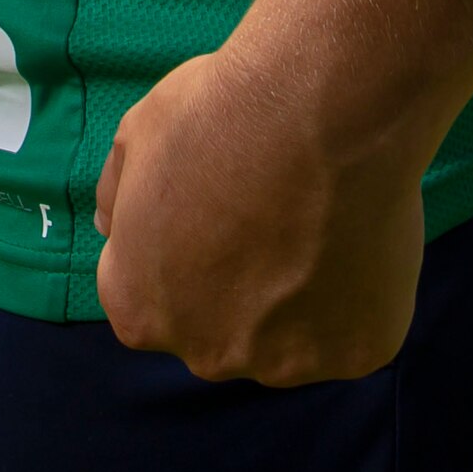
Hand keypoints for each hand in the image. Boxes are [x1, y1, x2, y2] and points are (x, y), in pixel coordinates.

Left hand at [90, 40, 429, 383]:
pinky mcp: (357, 353)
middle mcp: (206, 353)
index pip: (150, 296)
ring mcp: (285, 363)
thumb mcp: (135, 136)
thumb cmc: (222, 114)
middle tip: (272, 213)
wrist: (326, 108)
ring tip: (321, 221)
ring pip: (289, 337)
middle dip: (239, 283)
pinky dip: (359, 295)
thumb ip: (116, 196)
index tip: (215, 207)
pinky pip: (353, 331)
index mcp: (140, 309)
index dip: (184, 247)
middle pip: (219, 327)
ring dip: (300, 296)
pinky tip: (360, 236)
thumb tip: (112, 227)